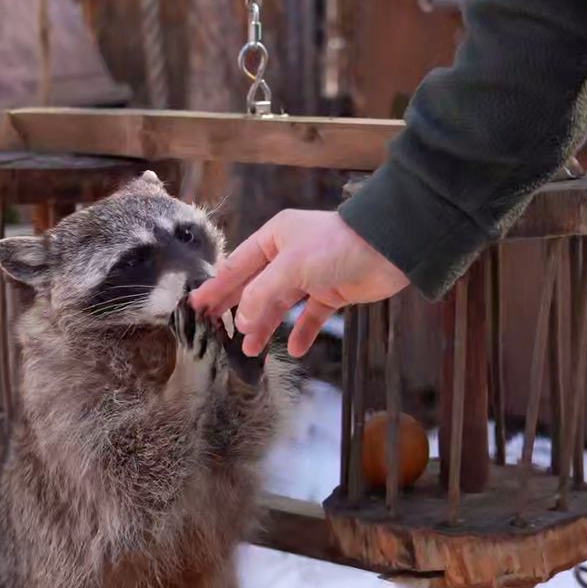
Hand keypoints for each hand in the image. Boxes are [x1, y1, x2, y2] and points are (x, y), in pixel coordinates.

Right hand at [189, 210, 408, 357]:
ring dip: (266, 326)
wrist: (389, 248)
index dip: (218, 287)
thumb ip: (262, 294)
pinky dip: (302, 332)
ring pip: (280, 305)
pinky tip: (295, 348)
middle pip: (255, 287)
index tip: (197, 306)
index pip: (237, 266)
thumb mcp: (291, 267)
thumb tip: (244, 321)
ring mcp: (310, 275)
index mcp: (274, 238)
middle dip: (238, 310)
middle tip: (214, 330)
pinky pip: (310, 316)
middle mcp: (289, 255)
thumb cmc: (337, 246)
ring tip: (249, 350)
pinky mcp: (332, 292)